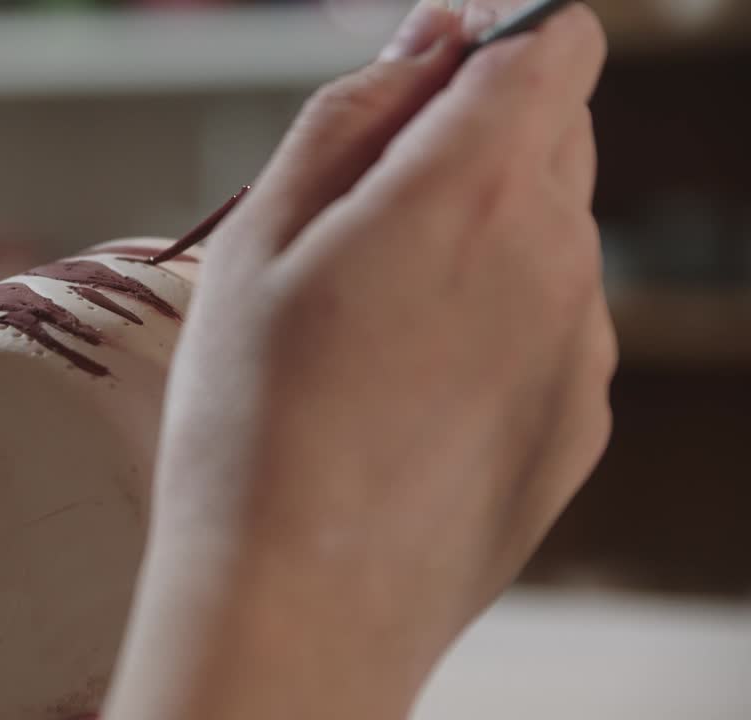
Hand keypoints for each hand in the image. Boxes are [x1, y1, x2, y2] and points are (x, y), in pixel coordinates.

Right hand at [107, 1, 612, 718]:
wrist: (300, 606)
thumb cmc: (251, 422)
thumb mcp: (261, 239)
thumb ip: (355, 111)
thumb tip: (434, 35)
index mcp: (476, 188)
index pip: (555, 41)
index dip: (494, 39)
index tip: (428, 82)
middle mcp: (559, 256)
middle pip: (555, 132)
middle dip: (475, 141)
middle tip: (365, 224)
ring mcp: (584, 347)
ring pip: (554, 233)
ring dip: (483, 238)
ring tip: (375, 328)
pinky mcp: (581, 420)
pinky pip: (557, 324)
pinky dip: (500, 323)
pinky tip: (413, 392)